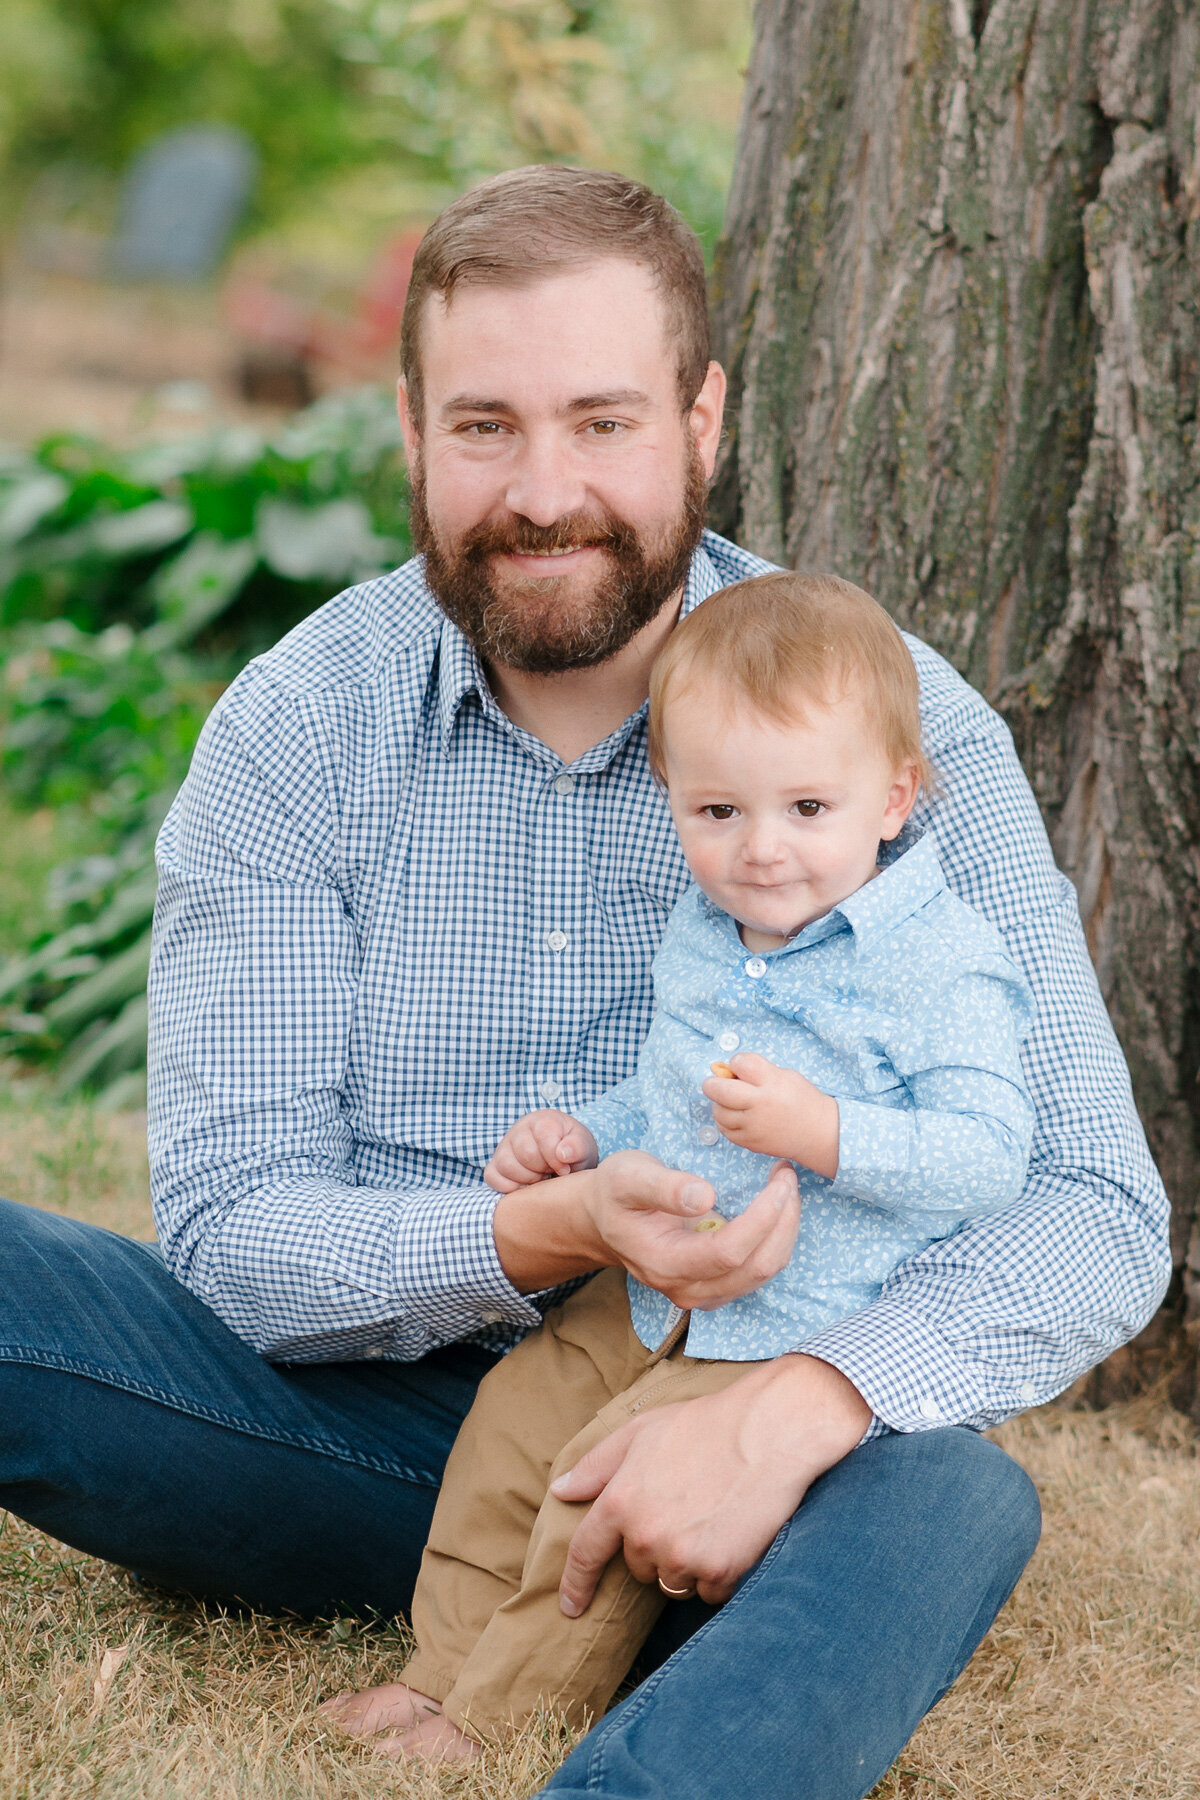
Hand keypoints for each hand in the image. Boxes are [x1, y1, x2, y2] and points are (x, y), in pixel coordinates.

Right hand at [484, 1110, 598, 1191]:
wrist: (562, 1158)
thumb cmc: (572, 1151)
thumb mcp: (583, 1146)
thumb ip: (578, 1146)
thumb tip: (563, 1154)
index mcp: (542, 1121)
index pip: (544, 1137)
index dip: (556, 1160)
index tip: (566, 1170)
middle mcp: (519, 1130)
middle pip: (526, 1154)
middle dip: (543, 1169)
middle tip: (552, 1172)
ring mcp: (504, 1148)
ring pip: (507, 1166)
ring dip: (527, 1179)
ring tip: (540, 1177)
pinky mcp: (494, 1165)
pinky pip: (492, 1177)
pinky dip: (509, 1187)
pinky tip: (525, 1185)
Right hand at [491, 1150, 800, 1302]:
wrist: (602, 1219)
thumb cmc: (614, 1193)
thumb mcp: (628, 1176)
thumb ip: (663, 1187)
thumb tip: (704, 1196)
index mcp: (665, 1264)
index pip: (730, 1251)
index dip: (763, 1217)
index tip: (779, 1177)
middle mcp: (687, 1289)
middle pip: (757, 1266)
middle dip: (783, 1220)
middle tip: (787, 1174)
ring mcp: (703, 1294)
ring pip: (765, 1272)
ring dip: (785, 1229)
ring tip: (785, 1185)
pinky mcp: (717, 1287)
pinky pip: (760, 1270)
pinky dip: (776, 1239)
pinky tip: (774, 1207)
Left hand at [552, 1354, 871, 1613]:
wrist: (768, 1431)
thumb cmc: (704, 1424)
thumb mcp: (641, 1431)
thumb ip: (596, 1465)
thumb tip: (561, 1491)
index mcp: (621, 1500)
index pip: (586, 1553)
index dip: (576, 1583)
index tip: (571, 1607)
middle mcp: (645, 1535)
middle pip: (639, 1568)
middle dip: (656, 1546)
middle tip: (686, 1506)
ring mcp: (683, 1556)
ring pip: (673, 1583)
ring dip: (686, 1564)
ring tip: (710, 1519)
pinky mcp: (720, 1571)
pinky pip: (709, 1592)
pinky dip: (718, 1574)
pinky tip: (732, 1536)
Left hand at [703, 1053, 839, 1176]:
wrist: (818, 1133)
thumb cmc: (801, 1100)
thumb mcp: (785, 1075)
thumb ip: (758, 1070)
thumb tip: (728, 1070)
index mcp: (773, 1082)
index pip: (741, 1064)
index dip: (736, 1062)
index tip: (739, 1066)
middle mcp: (761, 1104)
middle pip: (720, 1090)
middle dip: (712, 1083)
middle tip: (715, 1083)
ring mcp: (754, 1126)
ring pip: (719, 1111)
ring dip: (719, 1103)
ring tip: (729, 1101)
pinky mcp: (751, 1142)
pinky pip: (725, 1130)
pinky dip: (725, 1121)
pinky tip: (734, 1116)